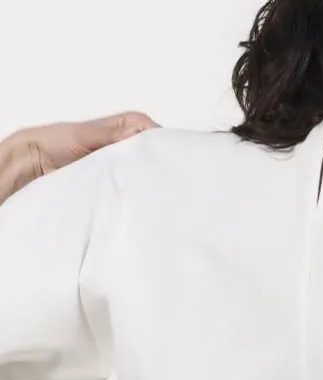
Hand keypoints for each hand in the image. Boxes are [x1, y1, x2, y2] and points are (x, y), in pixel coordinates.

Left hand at [15, 111, 159, 178]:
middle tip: (165, 176)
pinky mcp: (115, 179)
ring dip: (147, 177)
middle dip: (158, 161)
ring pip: (144, 168)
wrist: (36, 162)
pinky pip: (132, 183)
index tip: (168, 156)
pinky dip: (136, 188)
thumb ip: (109, 135)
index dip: (162, 142)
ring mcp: (121, 162)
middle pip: (153, 151)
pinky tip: (139, 194)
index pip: (152, 130)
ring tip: (153, 187)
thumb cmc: (56, 141)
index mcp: (124, 125)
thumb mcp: (84, 135)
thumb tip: (134, 134)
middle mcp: (126, 142)